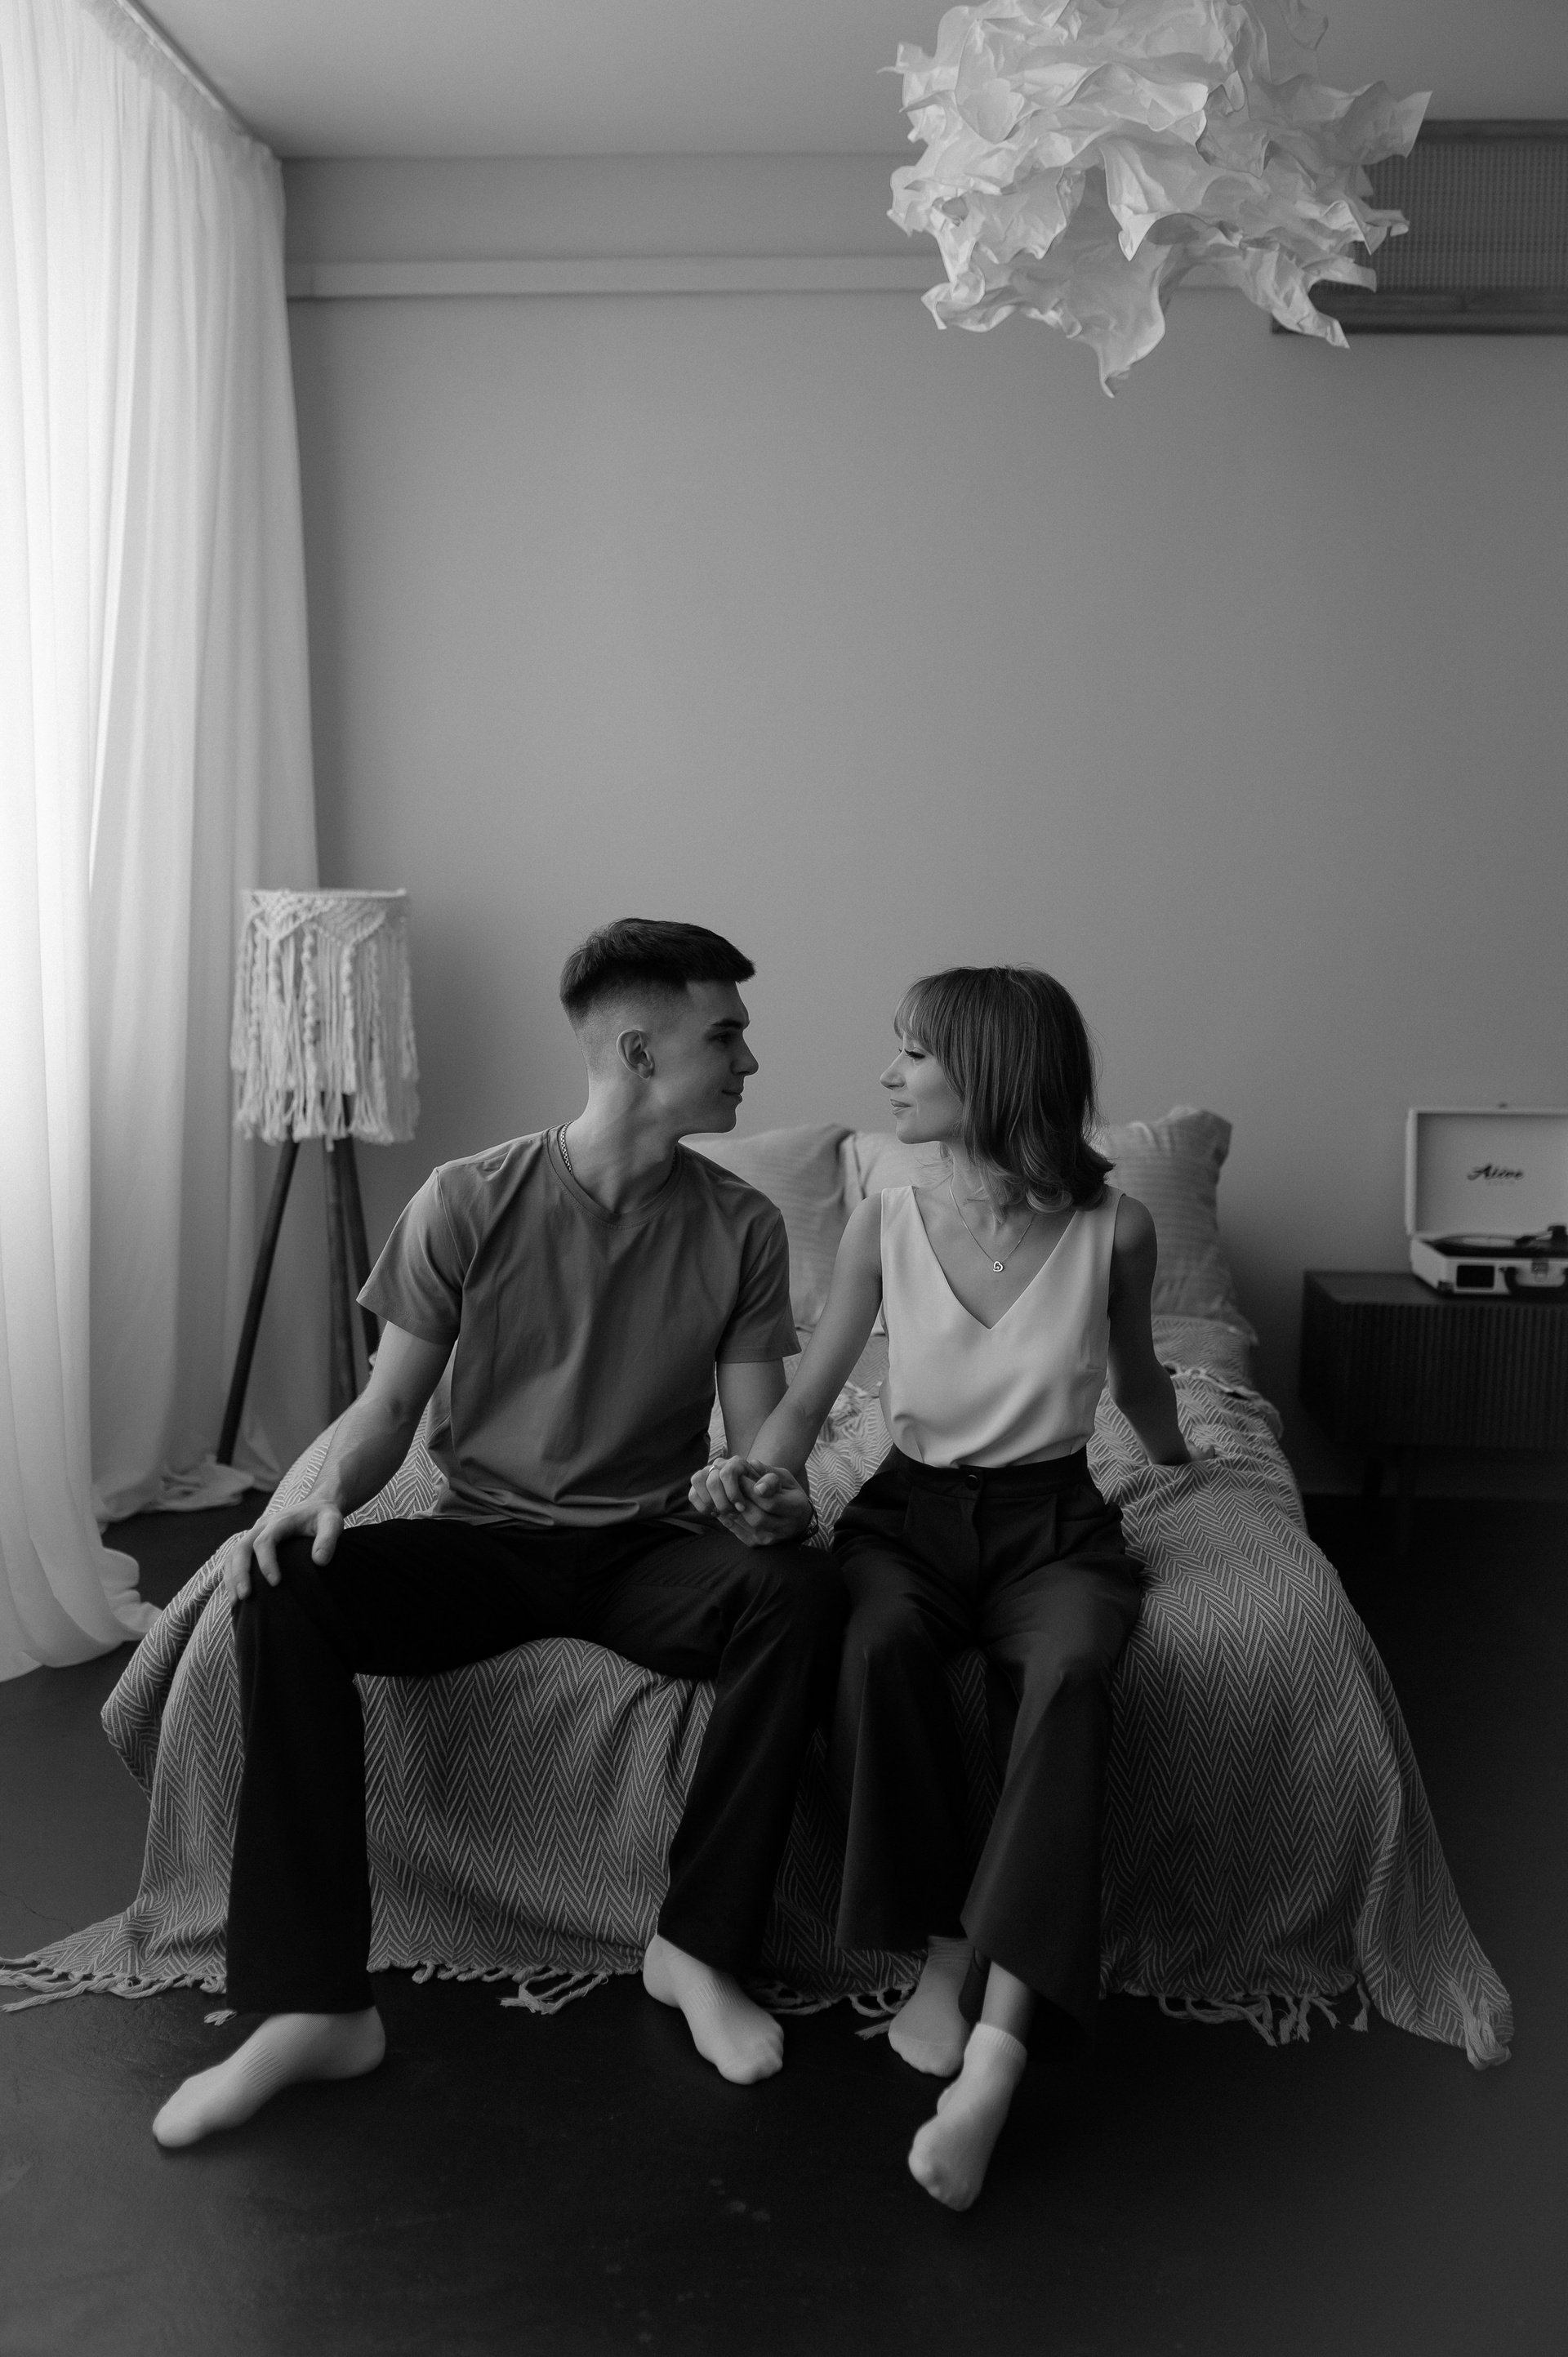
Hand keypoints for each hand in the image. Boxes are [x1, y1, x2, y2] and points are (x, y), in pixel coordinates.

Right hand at [223, 1491, 345, 1603]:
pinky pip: (235, 1559)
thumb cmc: (324, 1517)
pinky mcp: (252, 1543)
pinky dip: (232, 1576)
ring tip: (236, 1603)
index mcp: (280, 1521)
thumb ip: (328, 1539)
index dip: (267, 1562)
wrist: (315, 1506)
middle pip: (241, 1548)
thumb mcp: (333, 1522)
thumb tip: (320, 1562)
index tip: (275, 1583)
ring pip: (233, 1554)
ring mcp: (254, 1534)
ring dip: (232, 1578)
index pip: (265, 1541)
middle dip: (240, 1573)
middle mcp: (262, 1526)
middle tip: (245, 1597)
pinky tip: (236, 1597)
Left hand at [688, 1456, 814, 1548]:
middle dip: (740, 1499)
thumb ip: (770, 1474)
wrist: (797, 1522)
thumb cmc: (790, 1495)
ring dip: (731, 1507)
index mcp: (795, 1508)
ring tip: (725, 1492)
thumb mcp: (787, 1480)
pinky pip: (736, 1531)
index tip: (740, 1475)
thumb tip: (753, 1464)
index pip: (770, 1502)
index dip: (751, 1490)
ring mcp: (768, 1538)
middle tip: (730, 1483)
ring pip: (745, 1525)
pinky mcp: (755, 1543)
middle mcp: (783, 1528)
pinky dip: (727, 1516)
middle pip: (756, 1517)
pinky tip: (724, 1503)